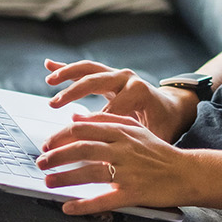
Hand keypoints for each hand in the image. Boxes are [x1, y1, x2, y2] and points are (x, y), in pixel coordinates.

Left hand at [36, 110, 196, 215]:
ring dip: (64, 178)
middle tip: (41, 163)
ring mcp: (128, 172)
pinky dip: (84, 205)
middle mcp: (123, 149)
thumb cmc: (160, 152)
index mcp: (122, 132)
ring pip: (89, 173)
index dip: (60, 137)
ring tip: (47, 182)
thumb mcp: (136, 129)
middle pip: (81, 149)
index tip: (46, 144)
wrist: (188, 173)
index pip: (83, 129)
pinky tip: (68, 208)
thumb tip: (76, 117)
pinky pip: (104, 200)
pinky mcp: (133, 193)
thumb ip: (107, 120)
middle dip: (56, 156)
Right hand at [42, 59, 198, 142]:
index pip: (109, 107)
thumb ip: (135, 143)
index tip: (76, 131)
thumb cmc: (163, 124)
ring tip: (50, 82)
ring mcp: (118, 74)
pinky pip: (86, 69)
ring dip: (67, 74)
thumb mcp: (154, 136)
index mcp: (139, 92)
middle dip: (73, 93)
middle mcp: (127, 78)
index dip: (93, 121)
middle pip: (95, 81)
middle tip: (55, 104)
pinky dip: (67, 67)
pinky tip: (49, 65)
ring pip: (89, 69)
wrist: (172, 108)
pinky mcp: (110, 75)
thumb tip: (114, 157)